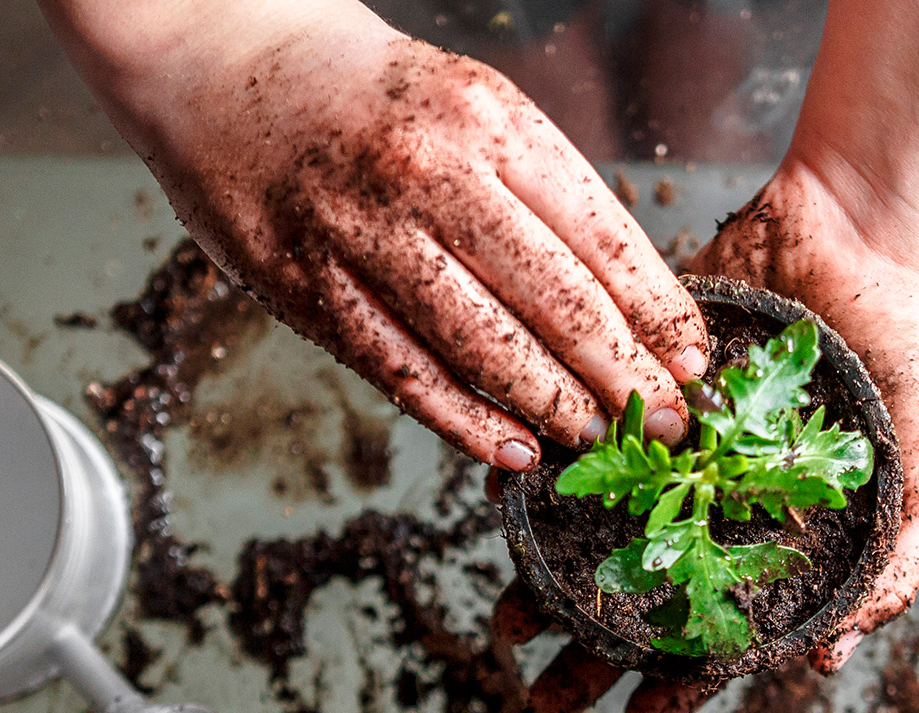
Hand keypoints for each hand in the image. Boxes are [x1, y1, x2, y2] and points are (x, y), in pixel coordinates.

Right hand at [39, 0, 707, 467]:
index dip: (656, 311)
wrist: (223, 58)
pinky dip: (464, 420)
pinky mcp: (306, 286)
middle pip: (554, 299)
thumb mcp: (471, 103)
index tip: (695, 361)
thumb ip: (539, 190)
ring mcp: (361, 234)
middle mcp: (429, 173)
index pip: (600, 234)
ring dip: (554, 407)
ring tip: (602, 441)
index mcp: (489, 119)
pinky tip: (513, 450)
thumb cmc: (366, 93)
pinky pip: (402, 372)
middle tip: (668, 423)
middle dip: (624, 374)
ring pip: (482, 345)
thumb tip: (627, 299)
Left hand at [486, 159, 918, 712]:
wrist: (874, 234)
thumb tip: (826, 662)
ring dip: (547, 577)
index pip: (721, 631)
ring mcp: (671, 446)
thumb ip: (892, 572)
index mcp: (778, 539)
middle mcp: (714, 502)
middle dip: (590, 650)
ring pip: (596, 528)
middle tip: (543, 691)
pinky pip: (578, 435)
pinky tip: (503, 509)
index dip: (681, 682)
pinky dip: (539, 472)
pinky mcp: (637, 383)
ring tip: (506, 619)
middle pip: (644, 594)